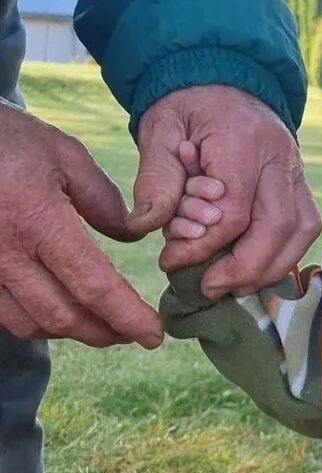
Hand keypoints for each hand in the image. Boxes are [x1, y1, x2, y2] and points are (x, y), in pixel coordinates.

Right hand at [0, 101, 161, 347]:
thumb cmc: (7, 139)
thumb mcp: (65, 155)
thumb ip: (103, 200)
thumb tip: (133, 237)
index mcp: (37, 219)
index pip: (93, 285)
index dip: (128, 316)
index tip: (155, 334)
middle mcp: (3, 251)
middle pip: (62, 316)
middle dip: (104, 333)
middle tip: (133, 333)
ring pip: (28, 323)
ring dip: (70, 332)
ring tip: (102, 325)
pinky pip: (2, 313)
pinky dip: (35, 321)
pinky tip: (59, 311)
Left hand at [129, 86, 320, 296]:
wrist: (223, 77)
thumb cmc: (187, 105)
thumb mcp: (160, 131)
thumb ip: (156, 179)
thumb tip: (146, 228)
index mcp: (243, 140)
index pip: (235, 210)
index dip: (205, 245)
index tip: (170, 262)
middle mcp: (281, 156)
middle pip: (278, 225)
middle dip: (244, 267)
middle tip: (209, 288)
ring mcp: (298, 169)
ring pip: (302, 229)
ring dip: (271, 266)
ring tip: (234, 286)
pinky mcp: (301, 182)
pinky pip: (305, 224)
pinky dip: (285, 253)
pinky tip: (254, 268)